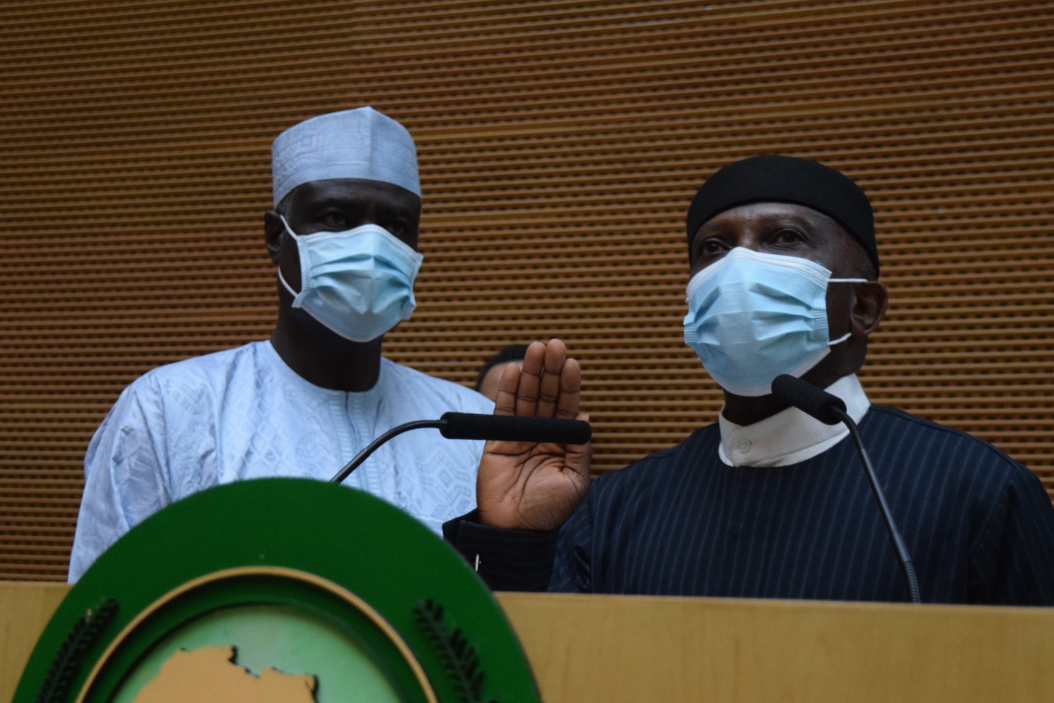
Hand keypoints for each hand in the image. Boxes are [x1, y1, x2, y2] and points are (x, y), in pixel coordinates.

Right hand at [476, 339, 591, 530]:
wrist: (516, 530)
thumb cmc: (548, 510)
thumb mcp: (575, 481)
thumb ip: (580, 449)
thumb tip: (584, 415)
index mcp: (564, 442)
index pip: (568, 406)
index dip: (570, 384)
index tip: (572, 363)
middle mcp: (543, 433)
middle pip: (548, 395)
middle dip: (551, 370)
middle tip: (554, 346)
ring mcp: (520, 435)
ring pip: (527, 397)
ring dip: (532, 373)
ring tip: (535, 350)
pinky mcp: (498, 440)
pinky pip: (504, 411)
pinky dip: (509, 392)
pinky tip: (516, 373)